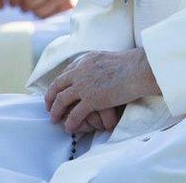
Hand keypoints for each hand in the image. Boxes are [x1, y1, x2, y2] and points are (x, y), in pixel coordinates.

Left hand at [45, 48, 159, 133]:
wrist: (137, 69)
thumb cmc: (130, 64)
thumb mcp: (106, 58)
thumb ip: (96, 64)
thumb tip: (95, 67)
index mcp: (84, 61)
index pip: (66, 72)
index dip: (59, 83)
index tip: (56, 90)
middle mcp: (80, 71)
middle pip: (57, 85)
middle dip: (50, 97)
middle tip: (48, 106)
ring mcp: (84, 86)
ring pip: (61, 100)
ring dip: (56, 111)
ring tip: (53, 119)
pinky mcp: (91, 99)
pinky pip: (75, 114)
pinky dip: (70, 122)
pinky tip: (69, 127)